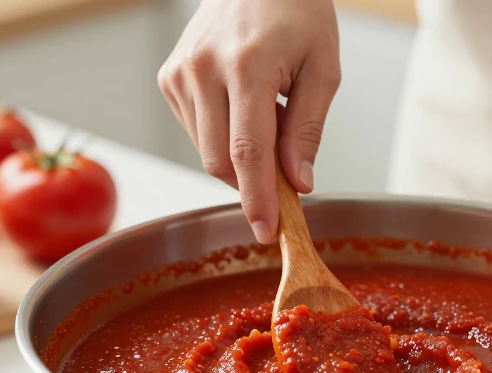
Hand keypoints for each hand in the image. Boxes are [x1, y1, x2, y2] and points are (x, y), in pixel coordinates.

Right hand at [157, 0, 340, 242]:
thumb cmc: (297, 14)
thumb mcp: (322, 68)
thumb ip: (307, 128)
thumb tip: (297, 182)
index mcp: (247, 64)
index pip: (248, 151)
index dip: (258, 198)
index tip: (266, 231)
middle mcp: (202, 68)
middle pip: (220, 161)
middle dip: (252, 183)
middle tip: (286, 174)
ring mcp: (180, 73)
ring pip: (207, 151)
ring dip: (240, 156)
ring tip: (268, 115)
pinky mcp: (169, 78)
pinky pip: (196, 133)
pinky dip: (223, 137)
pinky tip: (243, 107)